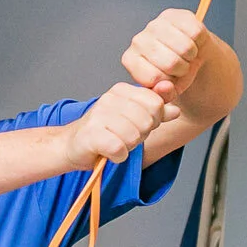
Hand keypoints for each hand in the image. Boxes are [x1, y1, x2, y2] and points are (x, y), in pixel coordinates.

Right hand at [62, 81, 179, 169]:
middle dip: (140, 135)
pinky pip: (120, 149)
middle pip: (148, 121)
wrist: (71, 146)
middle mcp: (109, 99)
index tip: (137, 125)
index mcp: (121, 90)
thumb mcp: (132, 117)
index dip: (153, 120)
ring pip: (135, 137)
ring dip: (128, 147)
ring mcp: (99, 116)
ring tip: (114, 143)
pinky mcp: (92, 135)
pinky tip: (109, 153)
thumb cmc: (103, 132)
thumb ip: (155, 111)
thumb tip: (176, 110)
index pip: (156, 103)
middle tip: (123, 136)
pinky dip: (118, 156)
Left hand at [122, 8, 211, 98]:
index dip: (169, 83)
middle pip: (171, 63)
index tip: (169, 79)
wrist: (189, 54)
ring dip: (191, 56)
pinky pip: (196, 33)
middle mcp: (138, 40)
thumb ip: (164, 95)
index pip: (154, 78)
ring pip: (185, 47)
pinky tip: (191, 42)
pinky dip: (199, 42)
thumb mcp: (168, 91)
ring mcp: (155, 24)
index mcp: (130, 60)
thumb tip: (164, 88)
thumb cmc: (174, 74)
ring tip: (185, 56)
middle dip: (182, 70)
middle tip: (180, 67)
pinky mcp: (175, 15)